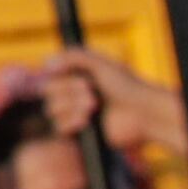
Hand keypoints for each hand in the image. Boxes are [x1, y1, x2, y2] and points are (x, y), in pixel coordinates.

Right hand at [0, 46, 183, 172]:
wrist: (141, 114)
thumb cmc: (126, 87)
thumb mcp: (100, 63)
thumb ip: (73, 56)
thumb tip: (46, 64)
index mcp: (76, 75)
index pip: (49, 74)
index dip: (60, 76)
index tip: (80, 77)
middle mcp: (72, 93)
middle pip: (47, 91)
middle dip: (68, 91)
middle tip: (92, 93)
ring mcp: (74, 113)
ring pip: (52, 109)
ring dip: (72, 107)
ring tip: (94, 107)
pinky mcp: (78, 132)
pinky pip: (59, 127)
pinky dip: (71, 122)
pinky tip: (86, 121)